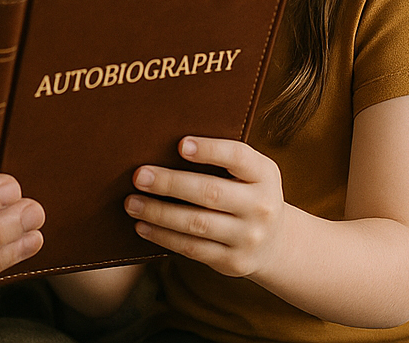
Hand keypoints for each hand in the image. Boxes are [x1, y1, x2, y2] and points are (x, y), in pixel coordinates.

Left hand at [124, 136, 286, 278]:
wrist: (276, 242)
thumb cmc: (247, 192)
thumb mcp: (250, 172)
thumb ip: (222, 159)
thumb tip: (164, 145)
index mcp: (264, 174)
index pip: (238, 157)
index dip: (210, 150)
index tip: (181, 145)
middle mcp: (261, 206)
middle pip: (210, 192)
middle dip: (170, 184)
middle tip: (139, 176)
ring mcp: (248, 237)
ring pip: (196, 224)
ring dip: (159, 213)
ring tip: (132, 203)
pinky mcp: (233, 262)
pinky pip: (192, 248)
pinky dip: (164, 237)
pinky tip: (143, 226)